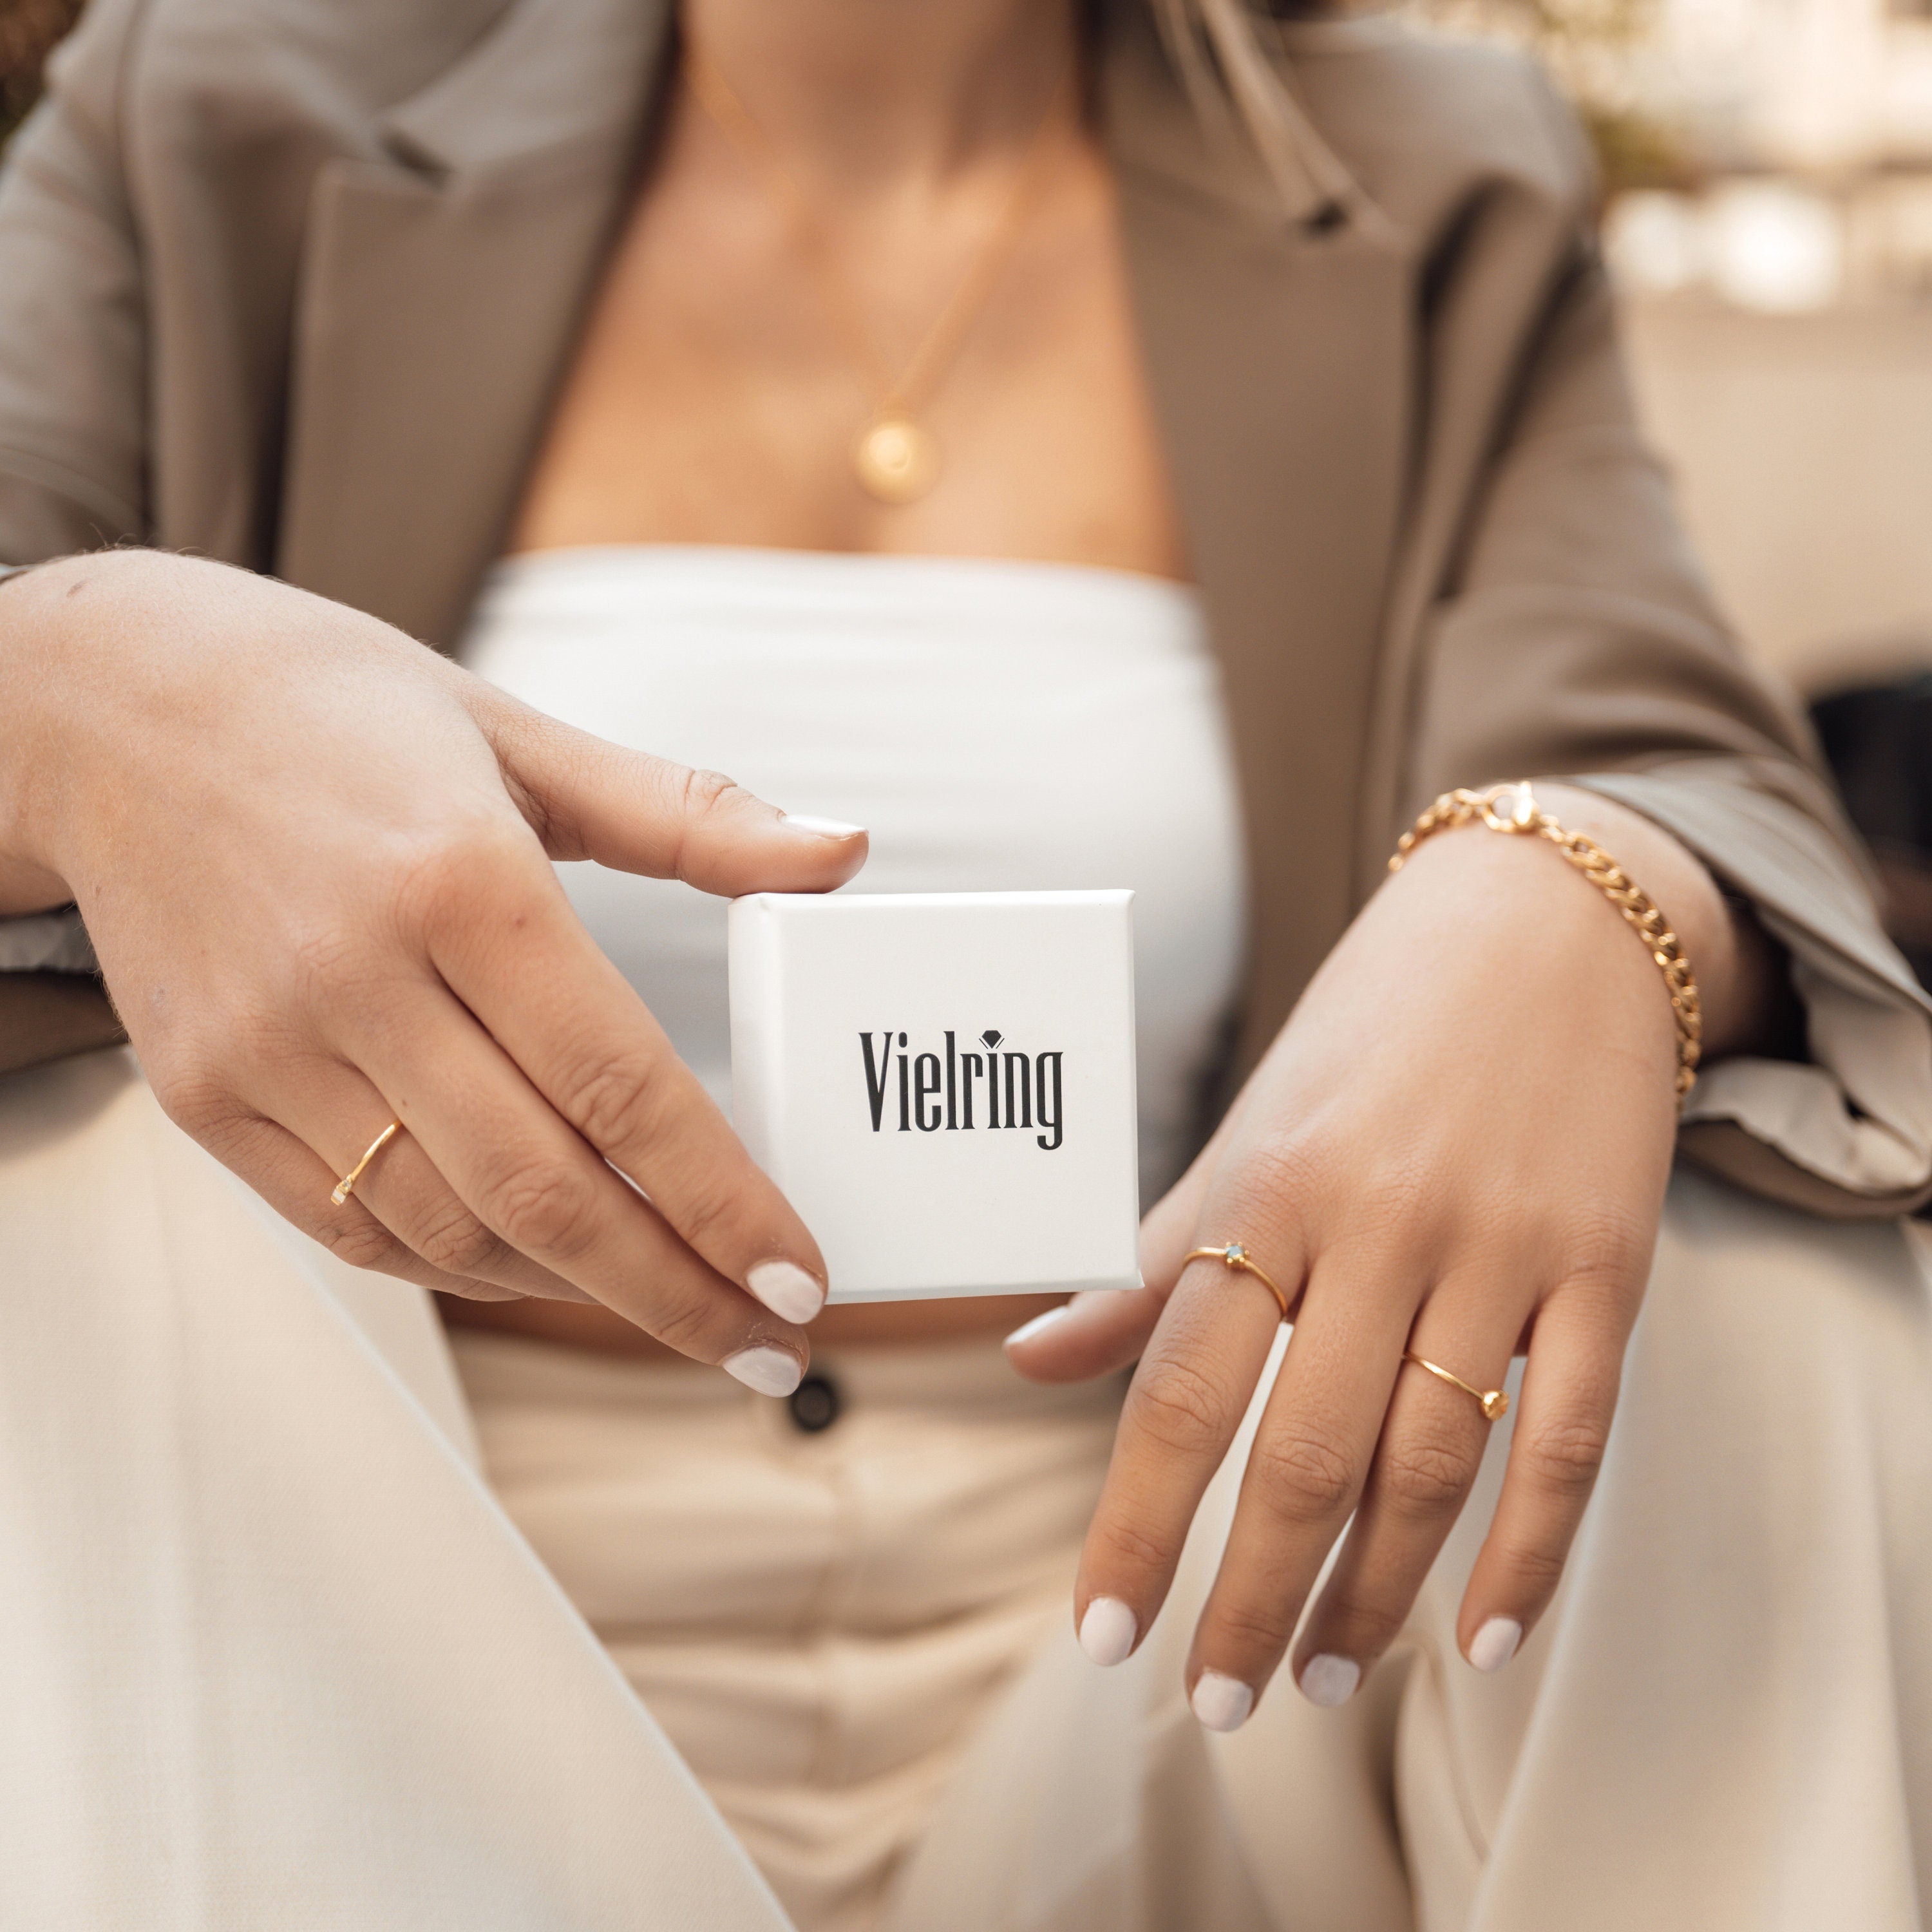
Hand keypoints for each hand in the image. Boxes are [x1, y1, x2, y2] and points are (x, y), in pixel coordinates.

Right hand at [0, 552, 864, 1388]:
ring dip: (580, 1293)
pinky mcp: (206, 1096)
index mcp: (458, 879)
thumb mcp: (524, 737)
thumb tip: (842, 852)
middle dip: (674, 1292)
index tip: (800, 1275)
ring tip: (682, 1311)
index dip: (719, 1200)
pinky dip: (465, 1266)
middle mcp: (357, 977)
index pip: (620, 1083)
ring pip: (451, 1229)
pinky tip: (547, 1270)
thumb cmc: (338, 714)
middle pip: (543, 1191)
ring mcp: (268, 1050)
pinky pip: (354, 1227)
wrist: (105, 712)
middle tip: (769, 1344)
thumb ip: (694, 815)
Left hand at [1009, 787, 1765, 1720]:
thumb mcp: (1242, 1133)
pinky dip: (1529, 1552)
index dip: (1136, 1521)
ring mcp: (1502, 1246)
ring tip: (1322, 1676)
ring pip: (1430, 1461)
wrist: (1540, 925)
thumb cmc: (1364, 1041)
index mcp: (1266, 1187)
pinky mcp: (1607, 1265)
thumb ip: (1152, 1259)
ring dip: (1372, 1592)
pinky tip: (1482, 1638)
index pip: (1181, 1386)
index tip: (1100, 1635)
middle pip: (1301, 1451)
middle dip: (1247, 1596)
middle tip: (1213, 1702)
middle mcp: (1379, 1222)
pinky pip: (1571, 1438)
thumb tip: (1031, 1356)